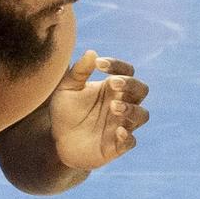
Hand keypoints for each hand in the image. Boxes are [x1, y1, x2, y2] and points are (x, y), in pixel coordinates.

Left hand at [47, 50, 148, 172]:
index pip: (127, 70)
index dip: (117, 65)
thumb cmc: (65, 112)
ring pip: (142, 114)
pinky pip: (131, 141)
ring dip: (131, 109)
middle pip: (141, 90)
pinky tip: (117, 131)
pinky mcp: (117, 145)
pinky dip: (127, 136)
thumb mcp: (66, 90)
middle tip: (112, 83)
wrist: (57, 141)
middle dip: (130, 84)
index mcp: (112, 87)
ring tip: (114, 107)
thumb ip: (78, 72)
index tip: (99, 64)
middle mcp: (121, 103)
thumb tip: (92, 53)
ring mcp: (121, 124)